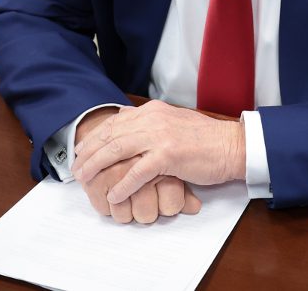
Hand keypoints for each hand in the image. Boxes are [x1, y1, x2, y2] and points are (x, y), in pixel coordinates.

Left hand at [72, 100, 244, 206]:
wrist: (231, 145)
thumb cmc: (205, 140)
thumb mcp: (173, 124)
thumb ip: (151, 127)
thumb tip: (129, 135)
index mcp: (152, 111)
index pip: (114, 122)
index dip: (94, 137)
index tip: (81, 151)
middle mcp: (152, 118)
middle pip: (110, 136)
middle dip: (88, 154)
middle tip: (76, 169)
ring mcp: (160, 136)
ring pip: (117, 150)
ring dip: (97, 167)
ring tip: (85, 180)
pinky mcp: (168, 155)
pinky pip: (137, 173)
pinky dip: (122, 185)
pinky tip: (113, 195)